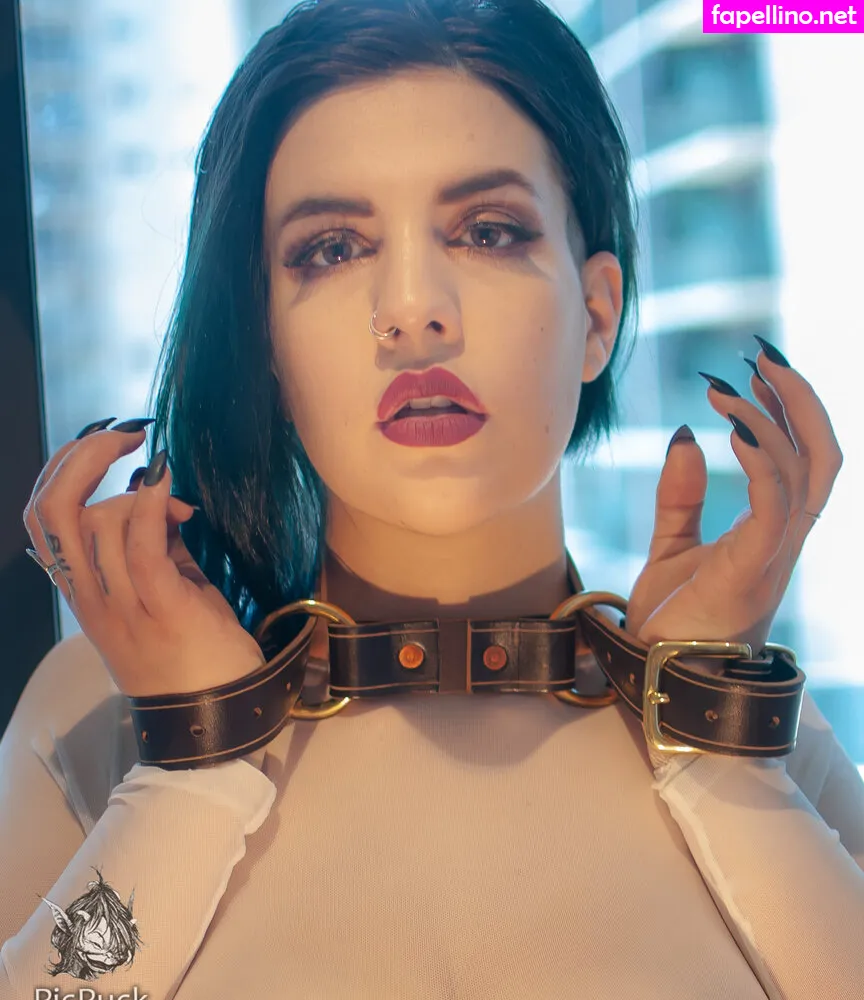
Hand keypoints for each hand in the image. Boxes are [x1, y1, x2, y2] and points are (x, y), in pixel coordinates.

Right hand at [23, 420, 265, 697]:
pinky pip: (139, 547)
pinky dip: (149, 505)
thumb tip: (157, 491)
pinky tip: (165, 483)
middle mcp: (90, 597)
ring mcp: (121, 606)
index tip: (103, 441)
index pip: (42, 519)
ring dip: (136, 490)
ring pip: (95, 523)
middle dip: (82, 457)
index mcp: (84, 591)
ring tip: (177, 503)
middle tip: (126, 436)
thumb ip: (156, 542)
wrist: (215, 721)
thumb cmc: (194, 655)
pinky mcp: (160, 608)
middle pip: (51, 512)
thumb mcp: (169, 589)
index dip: (62, 468)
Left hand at [625, 343, 841, 762]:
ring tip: (730, 387)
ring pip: (803, 474)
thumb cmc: (670, 623)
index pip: (802, 459)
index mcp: (770, 532)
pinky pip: (774, 506)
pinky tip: (734, 429)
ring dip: (770, 420)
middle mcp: (784, 540)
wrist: (657, 679)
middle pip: (822, 457)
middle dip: (801, 401)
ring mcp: (774, 556)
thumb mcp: (670, 546)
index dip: (790, 410)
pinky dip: (762, 462)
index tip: (755, 368)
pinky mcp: (753, 570)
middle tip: (762, 356)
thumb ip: (681, 496)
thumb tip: (687, 435)